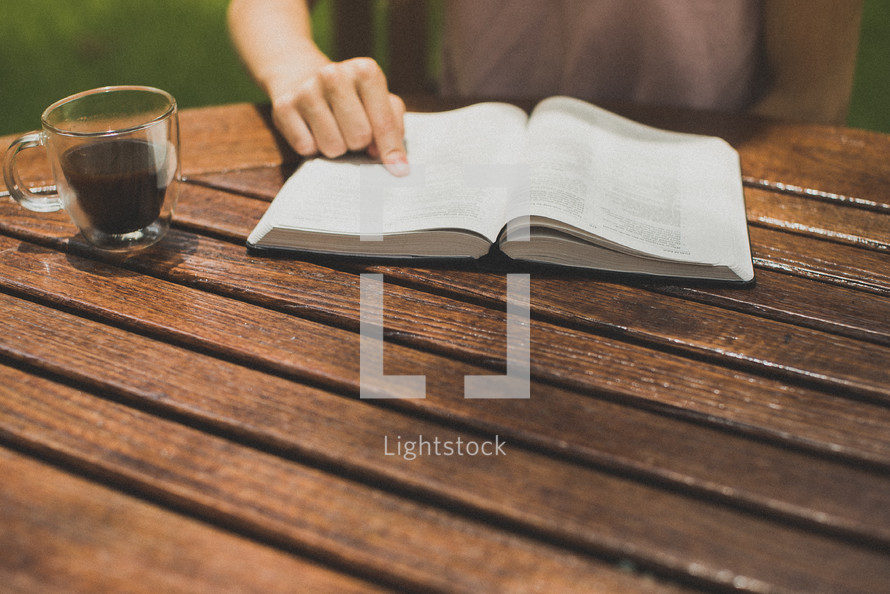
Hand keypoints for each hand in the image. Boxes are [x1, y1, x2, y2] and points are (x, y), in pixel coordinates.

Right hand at [270, 57, 408, 175]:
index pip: (384, 122)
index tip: (399, 170)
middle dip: (359, 143)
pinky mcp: (283, 107)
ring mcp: (306, 90)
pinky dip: (312, 147)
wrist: (301, 76)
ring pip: (332, 147)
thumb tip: (390, 160)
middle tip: (352, 132)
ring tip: (333, 130)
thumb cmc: (352, 97)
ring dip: (336, 147)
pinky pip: (306, 148)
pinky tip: (312, 130)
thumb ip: (393, 127)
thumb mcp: (379, 101)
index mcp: (365, 71)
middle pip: (359, 137)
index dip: (392, 150)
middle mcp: (334, 75)